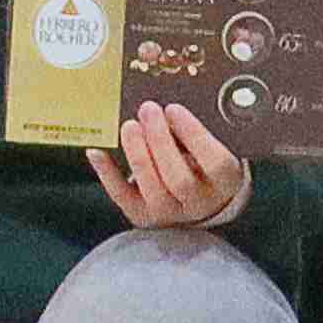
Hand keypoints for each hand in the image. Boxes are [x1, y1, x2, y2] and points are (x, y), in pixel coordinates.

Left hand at [91, 103, 252, 234]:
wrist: (200, 200)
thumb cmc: (206, 163)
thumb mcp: (215, 146)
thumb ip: (198, 131)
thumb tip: (167, 107)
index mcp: (225, 182)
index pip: (215, 162)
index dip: (194, 135)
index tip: (174, 109)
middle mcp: (199, 202)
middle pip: (179, 179)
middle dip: (159, 141)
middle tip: (148, 110)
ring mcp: (170, 213)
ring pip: (152, 187)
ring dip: (137, 153)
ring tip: (130, 125)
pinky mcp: (143, 216)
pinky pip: (122, 195)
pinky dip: (107, 173)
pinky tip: (98, 151)